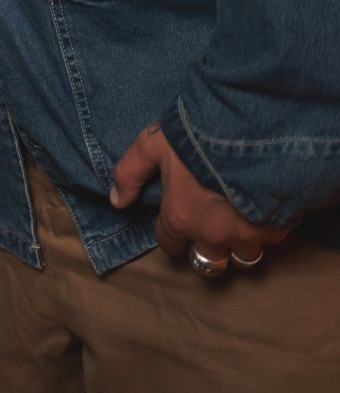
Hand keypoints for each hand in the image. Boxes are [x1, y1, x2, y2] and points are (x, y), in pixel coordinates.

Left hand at [110, 123, 289, 266]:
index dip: (172, 238)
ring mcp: (246, 236)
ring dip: (240, 243)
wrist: (251, 130)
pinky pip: (271, 239)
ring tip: (241, 222)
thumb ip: (130, 172)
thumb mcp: (153, 144)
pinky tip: (264, 206)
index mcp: (180, 218)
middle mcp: (212, 236)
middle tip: (211, 229)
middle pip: (209, 262)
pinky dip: (266, 227)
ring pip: (244, 256)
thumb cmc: (197, 135)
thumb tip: (116, 201)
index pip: (170, 245)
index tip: (177, 228)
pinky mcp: (277, 229)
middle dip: (208, 250)